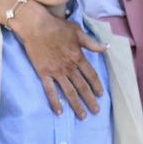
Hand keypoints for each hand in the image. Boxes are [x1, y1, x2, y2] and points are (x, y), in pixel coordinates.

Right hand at [8, 0, 103, 115]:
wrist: (36, 26)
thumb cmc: (57, 26)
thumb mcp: (78, 31)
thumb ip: (92, 43)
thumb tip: (106, 47)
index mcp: (78, 57)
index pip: (91, 75)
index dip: (97, 86)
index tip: (100, 95)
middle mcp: (69, 67)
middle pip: (82, 87)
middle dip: (90, 100)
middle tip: (96, 112)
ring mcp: (56, 72)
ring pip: (69, 92)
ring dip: (77, 105)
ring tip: (83, 117)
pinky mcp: (44, 73)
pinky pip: (50, 91)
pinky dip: (56, 102)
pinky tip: (60, 112)